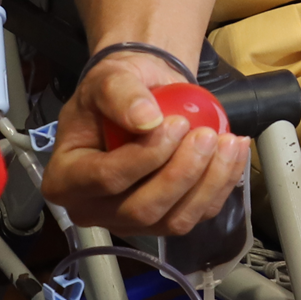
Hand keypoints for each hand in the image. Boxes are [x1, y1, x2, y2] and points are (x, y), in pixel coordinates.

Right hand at [39, 49, 250, 234]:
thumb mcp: (108, 79)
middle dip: (181, 173)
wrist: (144, 97)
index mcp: (66, 179)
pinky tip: (234, 152)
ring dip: (208, 182)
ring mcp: (132, 220)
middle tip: (205, 135)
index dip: (145, 156)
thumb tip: (146, 119)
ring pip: (174, 220)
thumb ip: (121, 94)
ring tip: (227, 142)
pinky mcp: (166, 218)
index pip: (106, 179)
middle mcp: (95, 209)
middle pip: (142, 209)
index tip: (176, 123)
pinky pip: (199, 214)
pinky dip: (223, 185)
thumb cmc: (118, 91)